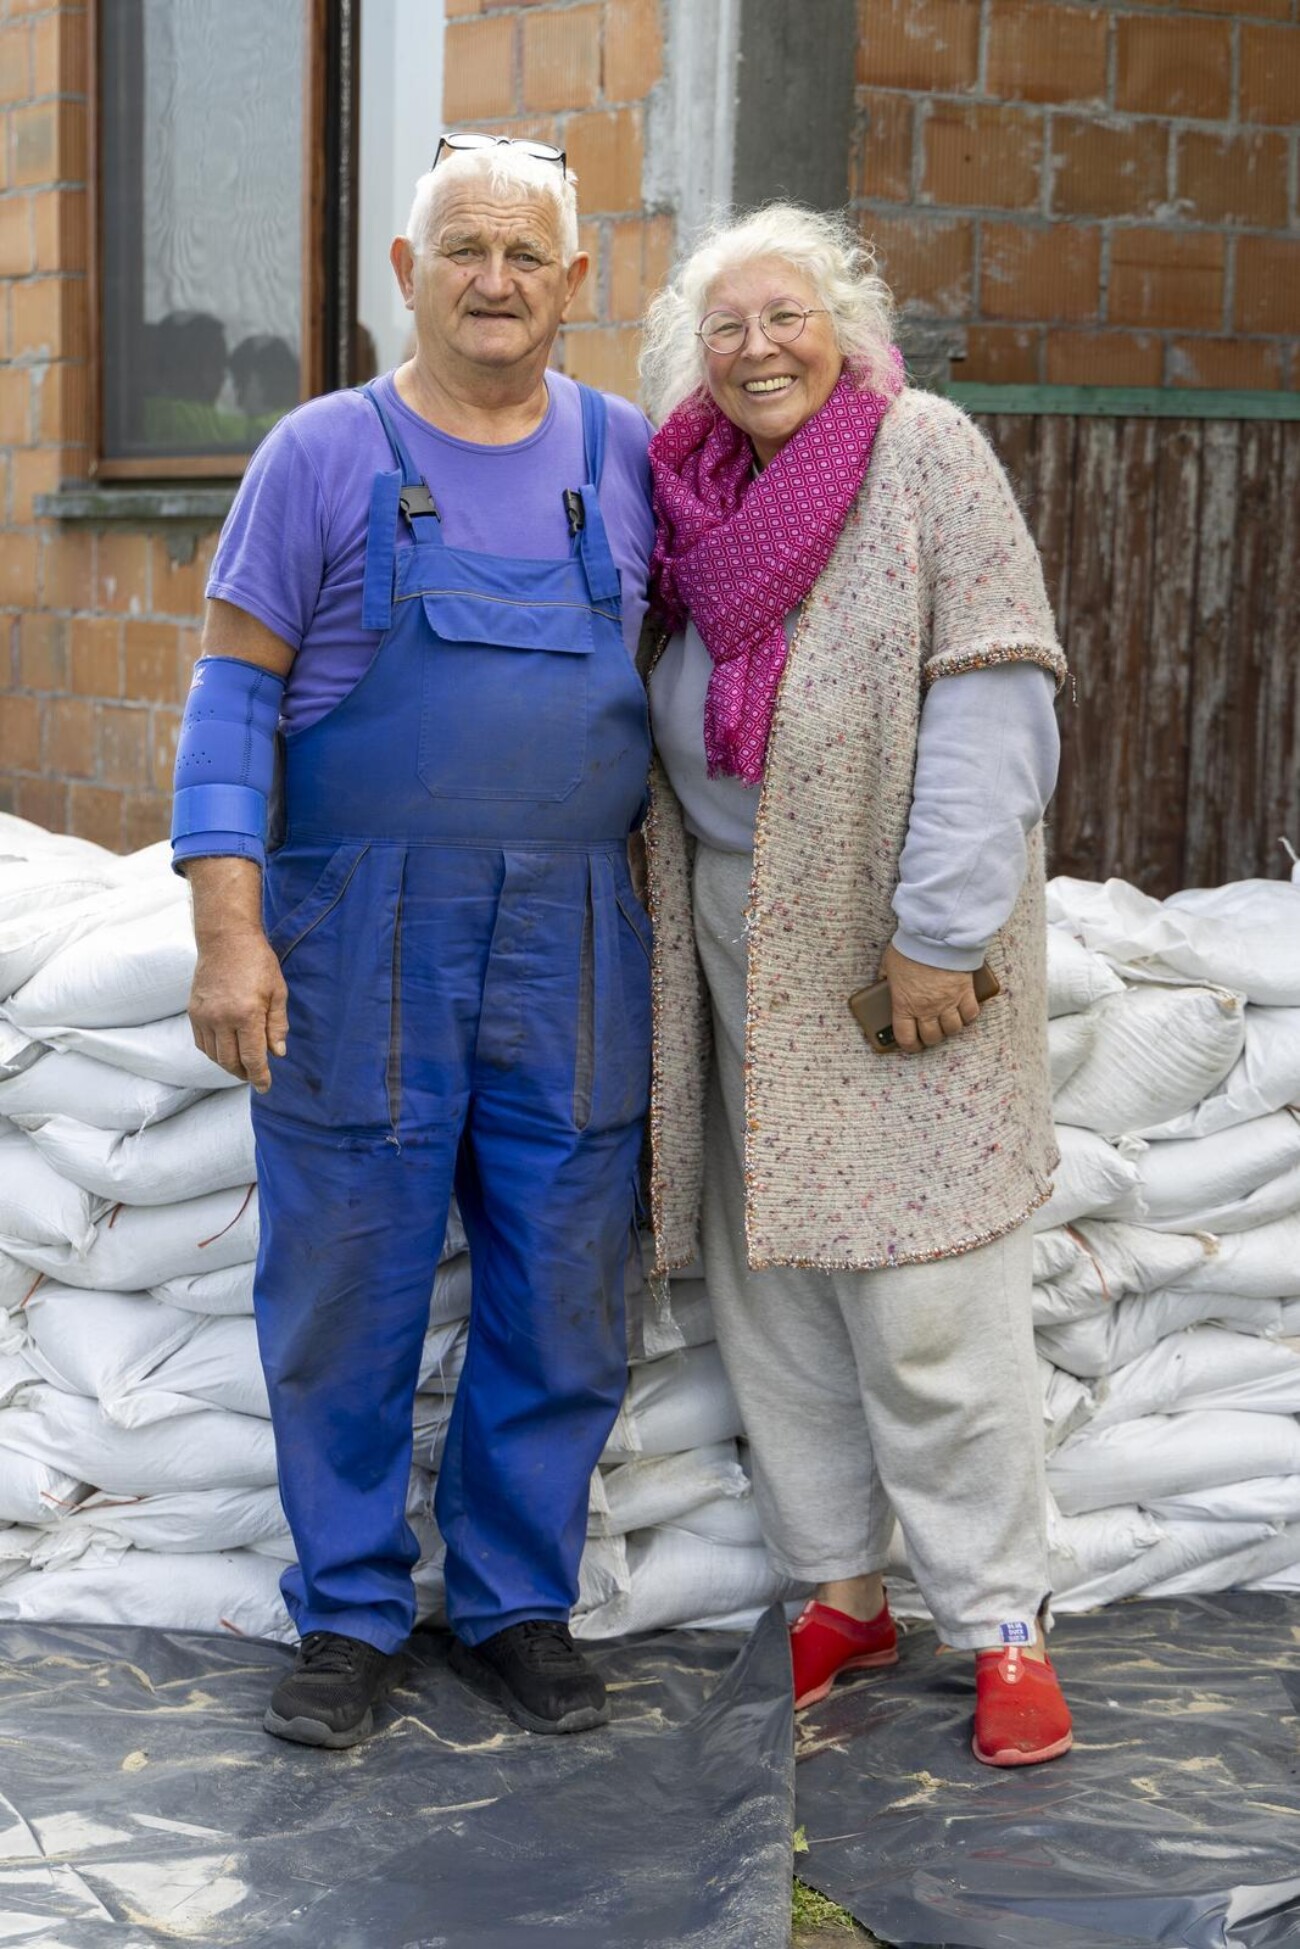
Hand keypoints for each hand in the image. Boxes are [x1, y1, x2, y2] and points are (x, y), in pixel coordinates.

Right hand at [188, 927, 287, 1092]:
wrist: (226, 939)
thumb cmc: (258, 962)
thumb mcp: (278, 992)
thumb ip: (277, 1025)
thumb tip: (278, 1053)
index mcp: (246, 1015)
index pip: (252, 1057)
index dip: (259, 1076)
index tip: (264, 1087)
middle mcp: (221, 1019)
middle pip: (230, 1061)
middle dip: (244, 1074)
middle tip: (255, 1076)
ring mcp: (204, 1016)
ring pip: (214, 1055)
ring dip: (228, 1065)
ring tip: (242, 1064)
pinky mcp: (193, 1012)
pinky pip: (202, 1043)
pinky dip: (214, 1052)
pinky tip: (226, 1049)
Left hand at [879, 940, 980, 1054]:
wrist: (936, 935)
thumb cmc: (910, 947)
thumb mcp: (888, 963)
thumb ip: (884, 977)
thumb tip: (881, 982)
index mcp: (904, 1004)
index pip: (906, 1038)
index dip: (909, 1046)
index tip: (911, 1045)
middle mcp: (927, 1008)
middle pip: (932, 1037)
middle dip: (929, 1039)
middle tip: (928, 1033)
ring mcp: (948, 1002)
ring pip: (952, 1029)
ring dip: (948, 1029)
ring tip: (945, 1023)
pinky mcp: (965, 992)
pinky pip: (970, 1014)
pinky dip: (967, 1016)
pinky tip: (963, 1012)